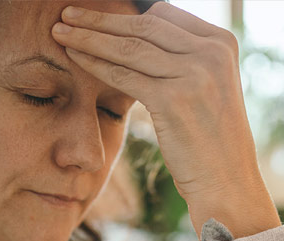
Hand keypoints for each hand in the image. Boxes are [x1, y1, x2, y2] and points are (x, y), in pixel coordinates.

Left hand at [51, 2, 279, 240]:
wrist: (225, 180)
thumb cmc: (207, 136)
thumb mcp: (204, 85)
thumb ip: (180, 58)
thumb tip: (138, 37)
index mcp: (221, 42)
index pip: (162, 14)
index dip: (122, 14)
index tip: (93, 14)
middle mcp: (211, 51)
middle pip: (142, 25)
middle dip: (98, 19)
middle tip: (67, 13)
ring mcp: (195, 73)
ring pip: (127, 47)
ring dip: (88, 36)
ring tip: (60, 31)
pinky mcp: (174, 98)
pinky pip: (123, 74)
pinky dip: (94, 63)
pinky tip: (72, 56)